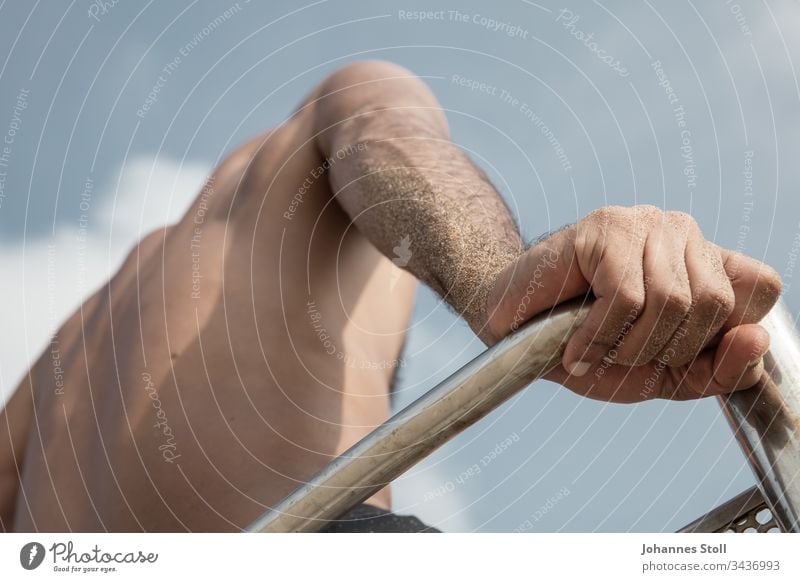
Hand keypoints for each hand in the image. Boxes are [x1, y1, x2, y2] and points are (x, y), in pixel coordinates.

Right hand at [484, 205, 782, 402]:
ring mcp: (645, 224)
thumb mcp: (662, 376)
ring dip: (629, 346)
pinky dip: (600, 337)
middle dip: (665, 350)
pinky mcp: (606, 227)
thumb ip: (718, 371)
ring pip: (674, 301)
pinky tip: (576, 345)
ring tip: (595, 348)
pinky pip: (629, 298)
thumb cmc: (587, 350)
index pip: (761, 288)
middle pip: (717, 304)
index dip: (728, 334)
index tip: (676, 357)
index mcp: (703, 263)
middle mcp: (682, 233)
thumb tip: (756, 338)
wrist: (512, 332)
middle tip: (620, 354)